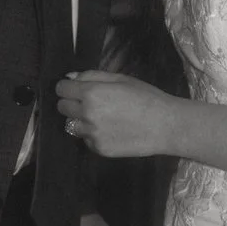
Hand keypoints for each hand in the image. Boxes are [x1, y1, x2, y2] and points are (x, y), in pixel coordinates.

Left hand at [57, 70, 182, 159]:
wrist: (165, 125)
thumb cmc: (146, 97)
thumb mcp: (120, 78)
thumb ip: (92, 76)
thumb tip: (70, 78)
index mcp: (91, 93)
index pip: (61, 89)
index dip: (67, 87)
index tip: (75, 89)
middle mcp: (87, 114)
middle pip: (62, 108)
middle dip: (71, 103)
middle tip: (89, 102)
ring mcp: (92, 134)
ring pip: (72, 125)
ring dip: (81, 120)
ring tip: (102, 117)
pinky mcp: (99, 149)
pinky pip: (86, 139)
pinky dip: (93, 134)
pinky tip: (111, 130)